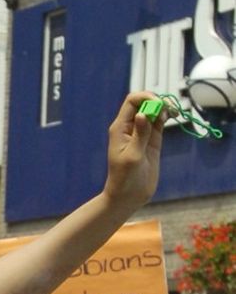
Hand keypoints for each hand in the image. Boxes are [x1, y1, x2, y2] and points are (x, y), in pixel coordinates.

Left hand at [102, 92, 164, 212]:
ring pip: (153, 111)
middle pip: (144, 103)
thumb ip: (140, 135)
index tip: (158, 103)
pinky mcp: (152, 141)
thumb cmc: (125, 179)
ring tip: (173, 112)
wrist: (128, 196)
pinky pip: (159, 123)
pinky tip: (171, 116)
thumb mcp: (133, 156)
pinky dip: (165, 117)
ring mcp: (142, 133)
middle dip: (157, 101)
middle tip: (169, 109)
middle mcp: (130, 127)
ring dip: (163, 108)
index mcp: (120, 128)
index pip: (132, 102)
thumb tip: (143, 114)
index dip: (146, 97)